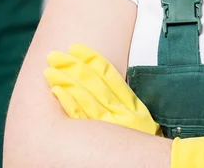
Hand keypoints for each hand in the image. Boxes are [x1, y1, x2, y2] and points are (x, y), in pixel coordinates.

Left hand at [44, 43, 161, 135]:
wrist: (153, 164)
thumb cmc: (143, 143)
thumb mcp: (141, 120)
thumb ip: (125, 102)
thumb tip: (106, 82)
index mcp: (130, 104)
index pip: (107, 74)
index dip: (90, 59)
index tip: (76, 47)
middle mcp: (118, 110)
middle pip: (91, 82)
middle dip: (72, 67)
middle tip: (54, 55)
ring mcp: (108, 123)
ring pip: (83, 96)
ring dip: (65, 81)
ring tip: (50, 70)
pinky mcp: (97, 138)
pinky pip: (80, 117)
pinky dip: (68, 101)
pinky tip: (57, 91)